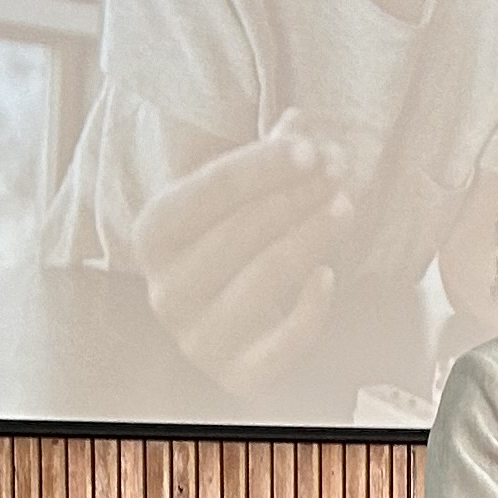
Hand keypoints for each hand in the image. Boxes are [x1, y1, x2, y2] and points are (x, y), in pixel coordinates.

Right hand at [134, 111, 349, 388]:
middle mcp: (164, 292)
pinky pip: (282, 343)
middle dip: (296, 197)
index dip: (263, 167)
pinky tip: (328, 275)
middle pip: (239, 233)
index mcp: (153, 236)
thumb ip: (269, 156)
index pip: (208, 191)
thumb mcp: (240, 194)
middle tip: (339, 173)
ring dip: (311, 237)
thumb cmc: (233, 242)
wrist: (228, 323)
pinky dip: (310, 307)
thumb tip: (300, 123)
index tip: (311, 149)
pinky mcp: (236, 375)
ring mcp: (197, 339)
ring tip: (344, 206)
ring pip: (263, 280)